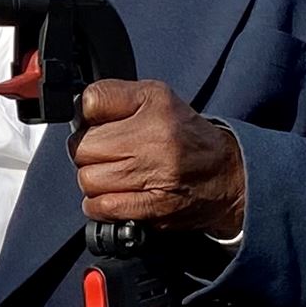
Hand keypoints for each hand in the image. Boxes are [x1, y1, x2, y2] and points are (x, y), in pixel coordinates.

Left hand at [69, 81, 246, 234]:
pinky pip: (101, 207)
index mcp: (155, 104)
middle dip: (89, 152)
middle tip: (107, 153)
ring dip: (95, 180)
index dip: (86, 115)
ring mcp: (155, 175)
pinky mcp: (153, 208)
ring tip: (116, 175)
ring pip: (88, 179)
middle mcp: (156, 137)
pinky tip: (115, 196)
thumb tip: (78, 112)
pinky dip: (100, 205)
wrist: (226, 174)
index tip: (96, 124)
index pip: (92, 101)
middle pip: (83, 147)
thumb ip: (116, 98)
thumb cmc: (185, 135)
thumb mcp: (157, 99)